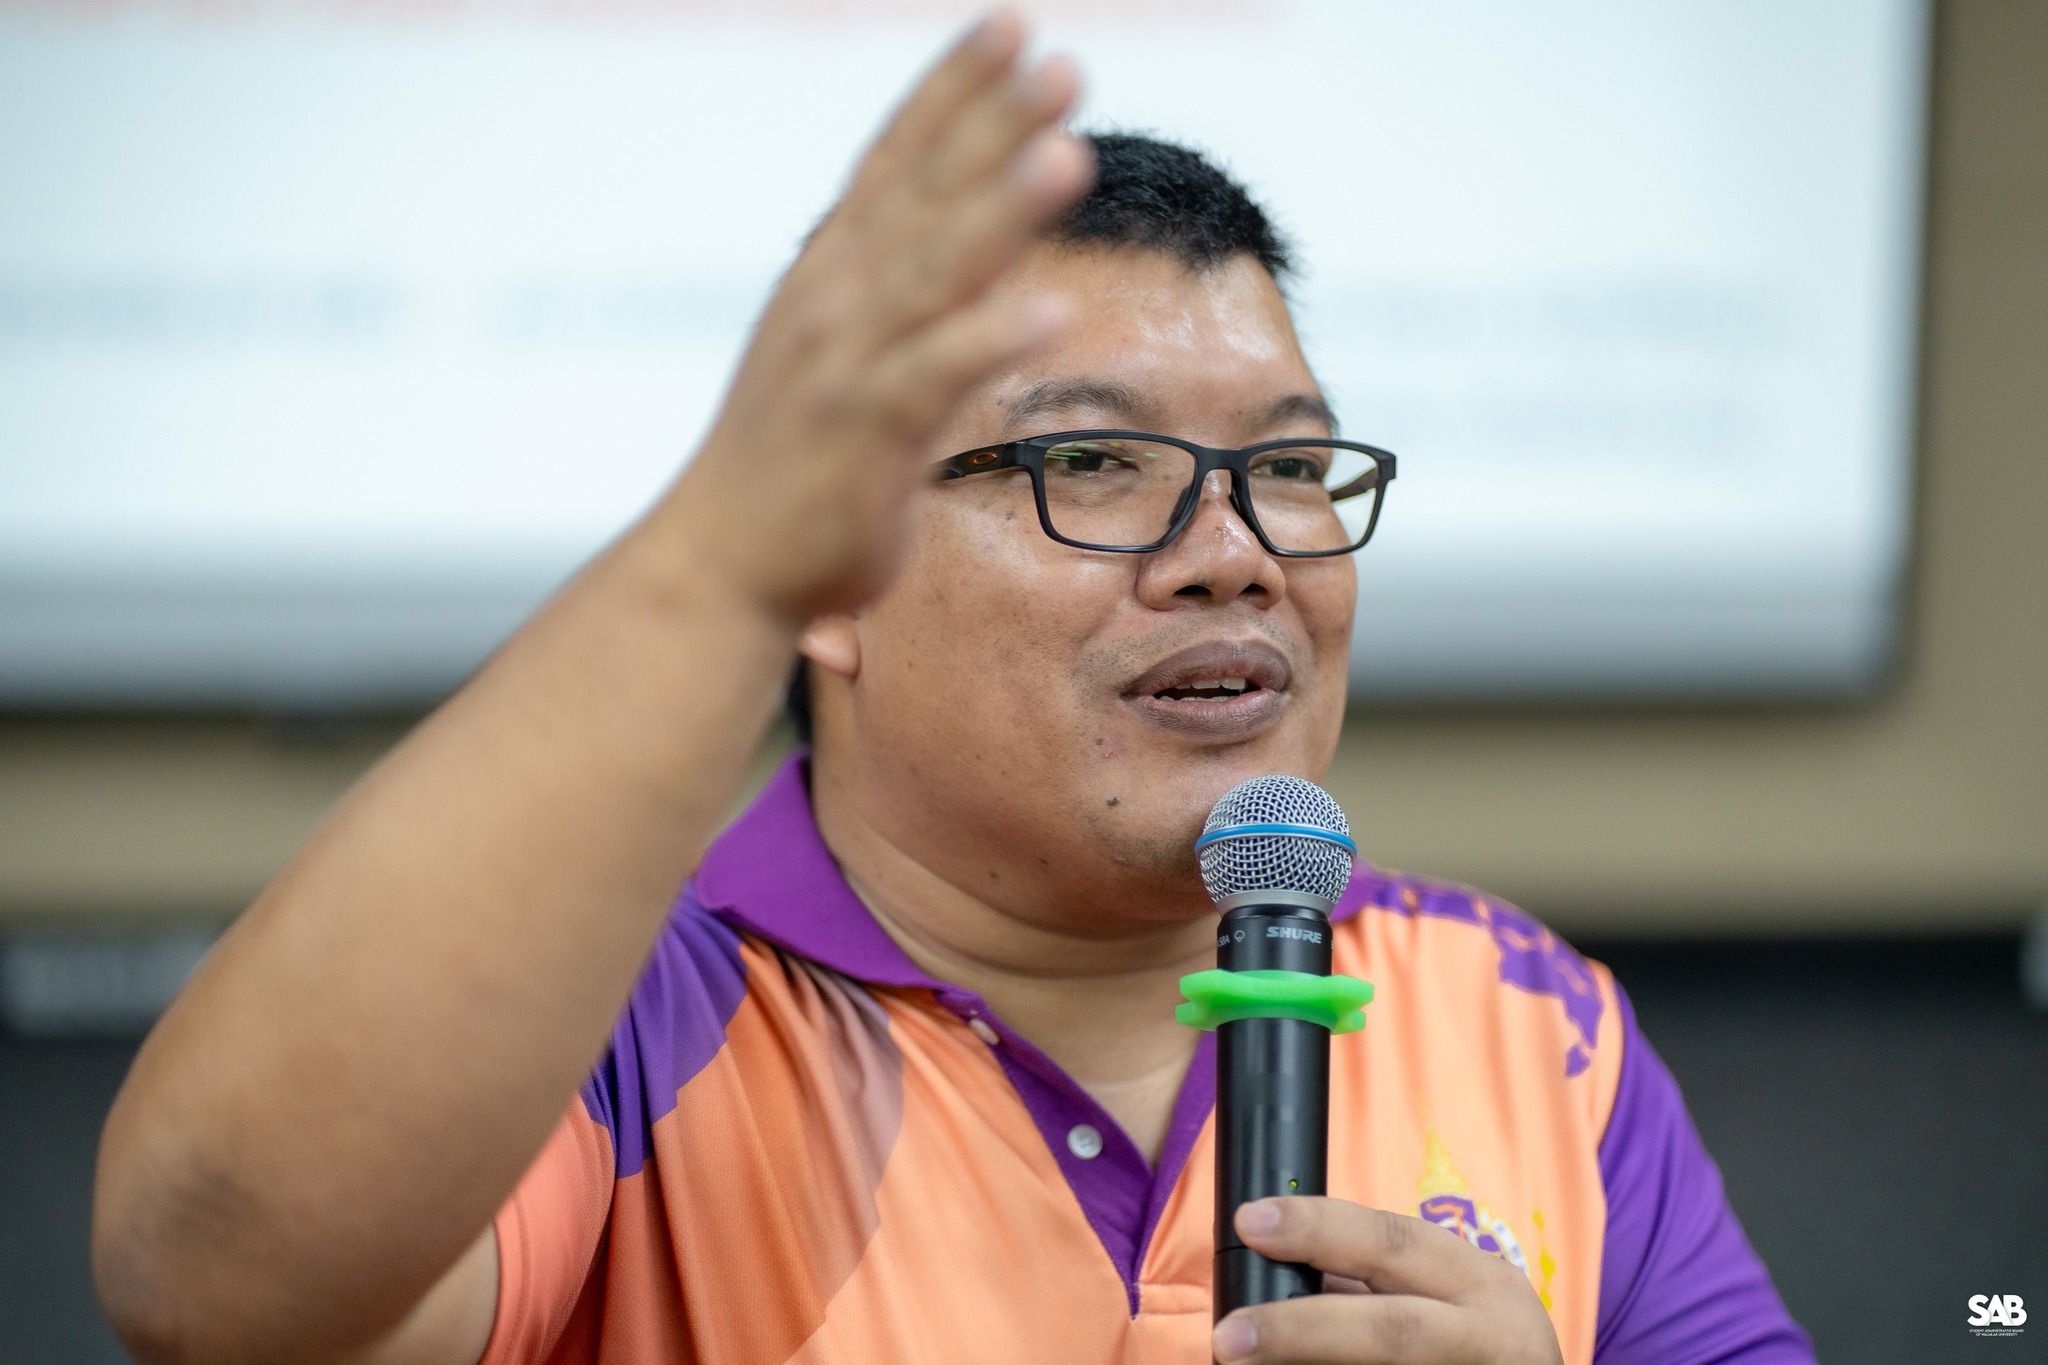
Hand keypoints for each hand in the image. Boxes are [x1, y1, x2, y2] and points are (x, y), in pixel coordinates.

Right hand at [668, 12, 1092, 626]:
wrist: (720, 560)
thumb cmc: (794, 456)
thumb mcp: (842, 348)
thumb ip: (905, 289)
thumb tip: (984, 236)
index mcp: (833, 270)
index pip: (898, 159)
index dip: (954, 88)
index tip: (1012, 25)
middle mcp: (835, 297)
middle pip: (925, 194)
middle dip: (993, 124)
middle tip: (1060, 62)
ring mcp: (844, 361)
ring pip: (932, 270)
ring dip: (1000, 209)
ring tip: (1069, 153)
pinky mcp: (861, 432)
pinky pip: (935, 377)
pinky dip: (989, 340)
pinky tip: (1054, 312)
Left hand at [1212, 1198, 1564, 1364]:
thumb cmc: (1478, 1344)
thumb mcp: (1449, 1297)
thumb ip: (1374, 1282)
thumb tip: (1276, 1268)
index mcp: (1478, 1282)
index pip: (1393, 1239)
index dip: (1318, 1228)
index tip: (1250, 1221)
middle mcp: (1489, 1336)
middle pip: (1391, 1330)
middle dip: (1302, 1330)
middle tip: (1228, 1337)